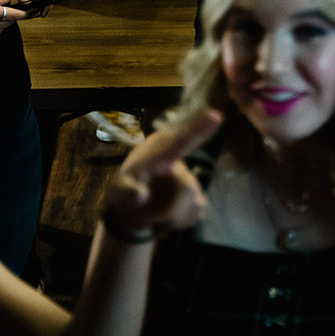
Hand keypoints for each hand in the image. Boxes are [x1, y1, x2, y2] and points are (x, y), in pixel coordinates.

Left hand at [15, 0, 54, 16]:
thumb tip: (24, 6)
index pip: (48, 1)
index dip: (44, 9)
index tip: (38, 14)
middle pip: (47, 6)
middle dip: (39, 11)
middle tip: (29, 13)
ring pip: (43, 7)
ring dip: (36, 10)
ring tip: (27, 10)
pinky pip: (39, 5)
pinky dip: (34, 7)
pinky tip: (28, 8)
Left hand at [101, 107, 225, 238]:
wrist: (131, 210)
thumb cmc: (123, 193)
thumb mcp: (118, 192)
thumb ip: (127, 192)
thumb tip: (139, 194)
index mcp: (159, 151)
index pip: (181, 139)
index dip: (199, 127)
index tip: (216, 116)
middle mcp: (179, 160)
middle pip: (187, 188)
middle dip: (167, 208)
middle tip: (148, 214)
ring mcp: (190, 178)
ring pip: (191, 202)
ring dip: (170, 215)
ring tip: (152, 211)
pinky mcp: (198, 196)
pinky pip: (196, 211)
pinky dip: (180, 220)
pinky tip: (165, 215)